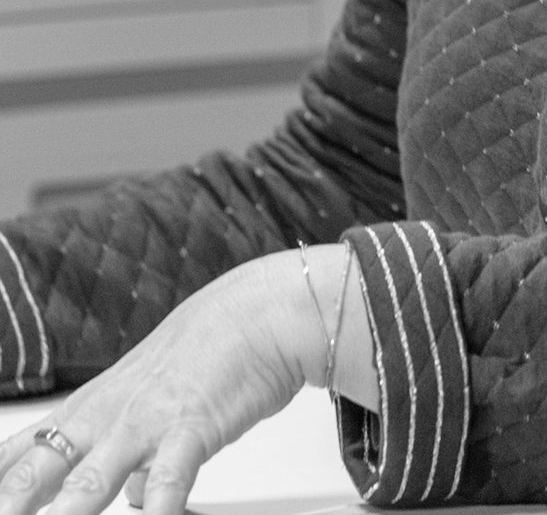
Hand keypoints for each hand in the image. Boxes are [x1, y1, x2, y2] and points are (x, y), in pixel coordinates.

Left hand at [0, 247, 350, 514]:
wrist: (264, 310)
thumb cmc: (213, 350)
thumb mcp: (156, 400)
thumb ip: (134, 456)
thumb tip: (138, 497)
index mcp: (89, 408)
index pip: (15, 455)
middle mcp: (106, 418)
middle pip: (35, 473)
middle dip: (10, 504)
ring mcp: (144, 424)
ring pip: (89, 483)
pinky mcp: (190, 428)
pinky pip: (169, 479)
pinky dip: (162, 509)